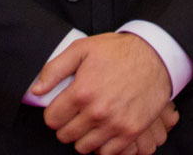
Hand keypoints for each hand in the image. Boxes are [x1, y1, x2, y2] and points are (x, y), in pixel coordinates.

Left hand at [35, 32, 172, 154]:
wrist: (155, 57)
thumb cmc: (118, 51)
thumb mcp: (82, 49)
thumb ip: (54, 69)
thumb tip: (36, 91)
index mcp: (82, 91)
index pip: (52, 119)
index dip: (54, 113)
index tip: (62, 107)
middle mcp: (97, 111)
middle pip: (65, 135)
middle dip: (67, 125)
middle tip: (77, 113)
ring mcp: (115, 124)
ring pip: (83, 147)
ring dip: (83, 136)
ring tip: (90, 122)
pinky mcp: (131, 131)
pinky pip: (107, 153)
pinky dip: (103, 145)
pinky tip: (105, 130)